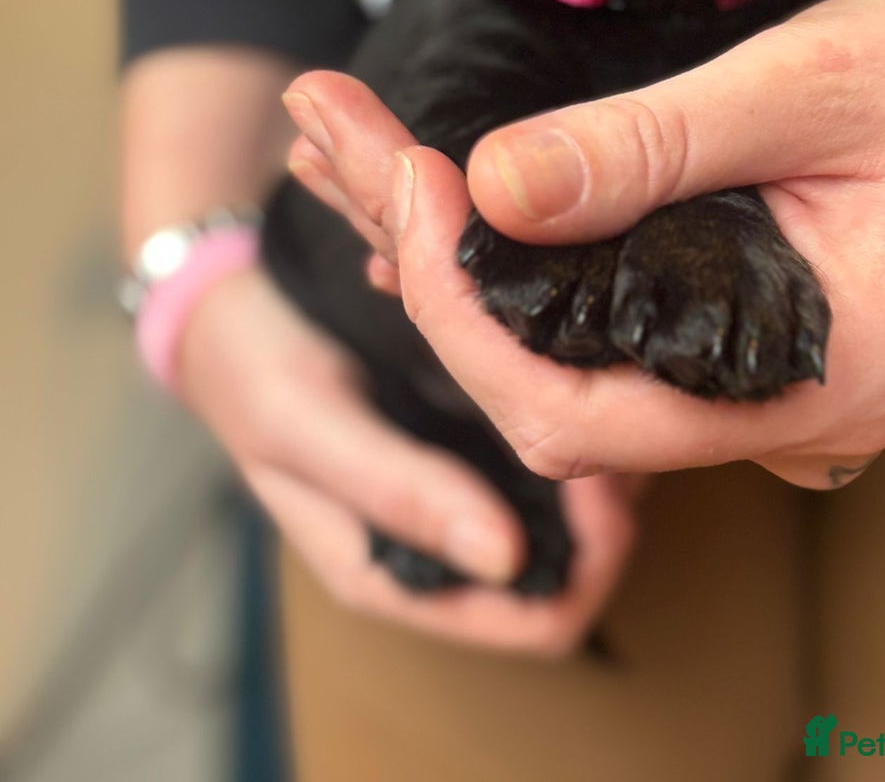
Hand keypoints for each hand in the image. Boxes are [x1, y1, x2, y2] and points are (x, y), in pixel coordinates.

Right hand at [177, 263, 635, 653]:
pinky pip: (549, 444)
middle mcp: (445, 539)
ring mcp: (464, 486)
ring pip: (576, 502)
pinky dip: (570, 412)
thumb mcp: (306, 427)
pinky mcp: (472, 433)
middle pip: (579, 562)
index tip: (601, 477)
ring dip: (598, 451)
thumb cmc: (251, 373)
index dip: (594, 558)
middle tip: (616, 413)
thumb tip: (505, 558)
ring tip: (600, 377)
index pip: (543, 619)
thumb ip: (396, 492)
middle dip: (613, 501)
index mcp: (399, 571)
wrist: (227, 306)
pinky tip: (570, 358)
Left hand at [287, 0, 884, 489]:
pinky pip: (610, 329)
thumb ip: (650, 148)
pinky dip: (523, 266)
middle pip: (547, 387)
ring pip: (568, 358)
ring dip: (459, 260)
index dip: (463, 310)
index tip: (404, 177)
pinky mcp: (744, 341)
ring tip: (354, 152)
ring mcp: (759, 386)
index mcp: (808, 382)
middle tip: (337, 137)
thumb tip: (494, 186)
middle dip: (428, 268)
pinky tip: (445, 200)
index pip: (573, 409)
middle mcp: (777, 417)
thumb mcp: (806, 89)